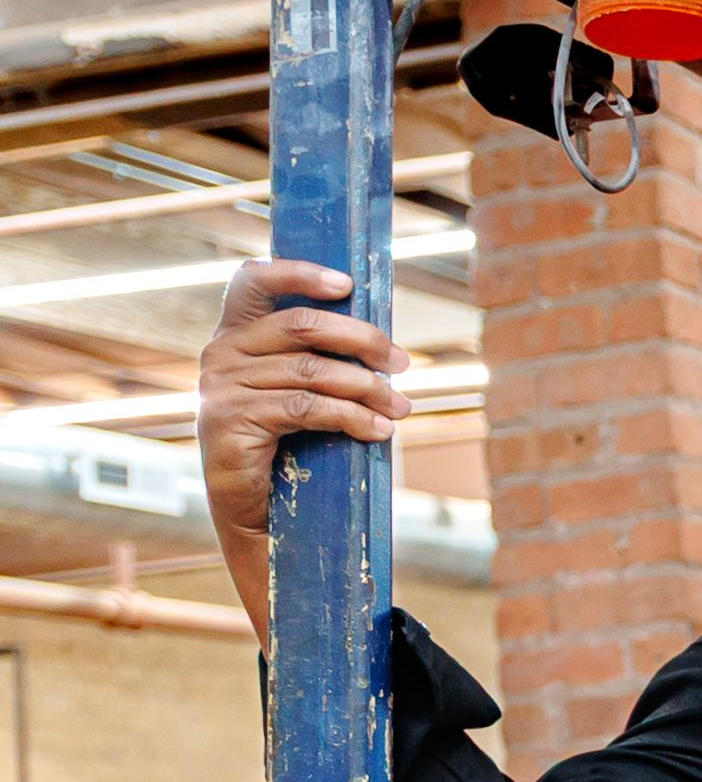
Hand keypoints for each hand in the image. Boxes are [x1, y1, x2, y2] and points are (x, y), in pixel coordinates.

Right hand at [196, 260, 407, 544]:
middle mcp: (221, 352)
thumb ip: (319, 358)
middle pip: (300, 324)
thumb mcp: (300, 390)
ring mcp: (222, 387)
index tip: (347, 283)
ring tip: (400, 406)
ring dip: (367, 388)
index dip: (299, 273)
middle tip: (400, 362)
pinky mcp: (231, 420)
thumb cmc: (288, 444)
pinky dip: (352, 417)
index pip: (253, 281)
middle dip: (361, 339)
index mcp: (236, 335)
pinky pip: (306, 408)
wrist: (256, 509)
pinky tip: (379, 429)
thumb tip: (382, 343)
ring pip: (312, 371)